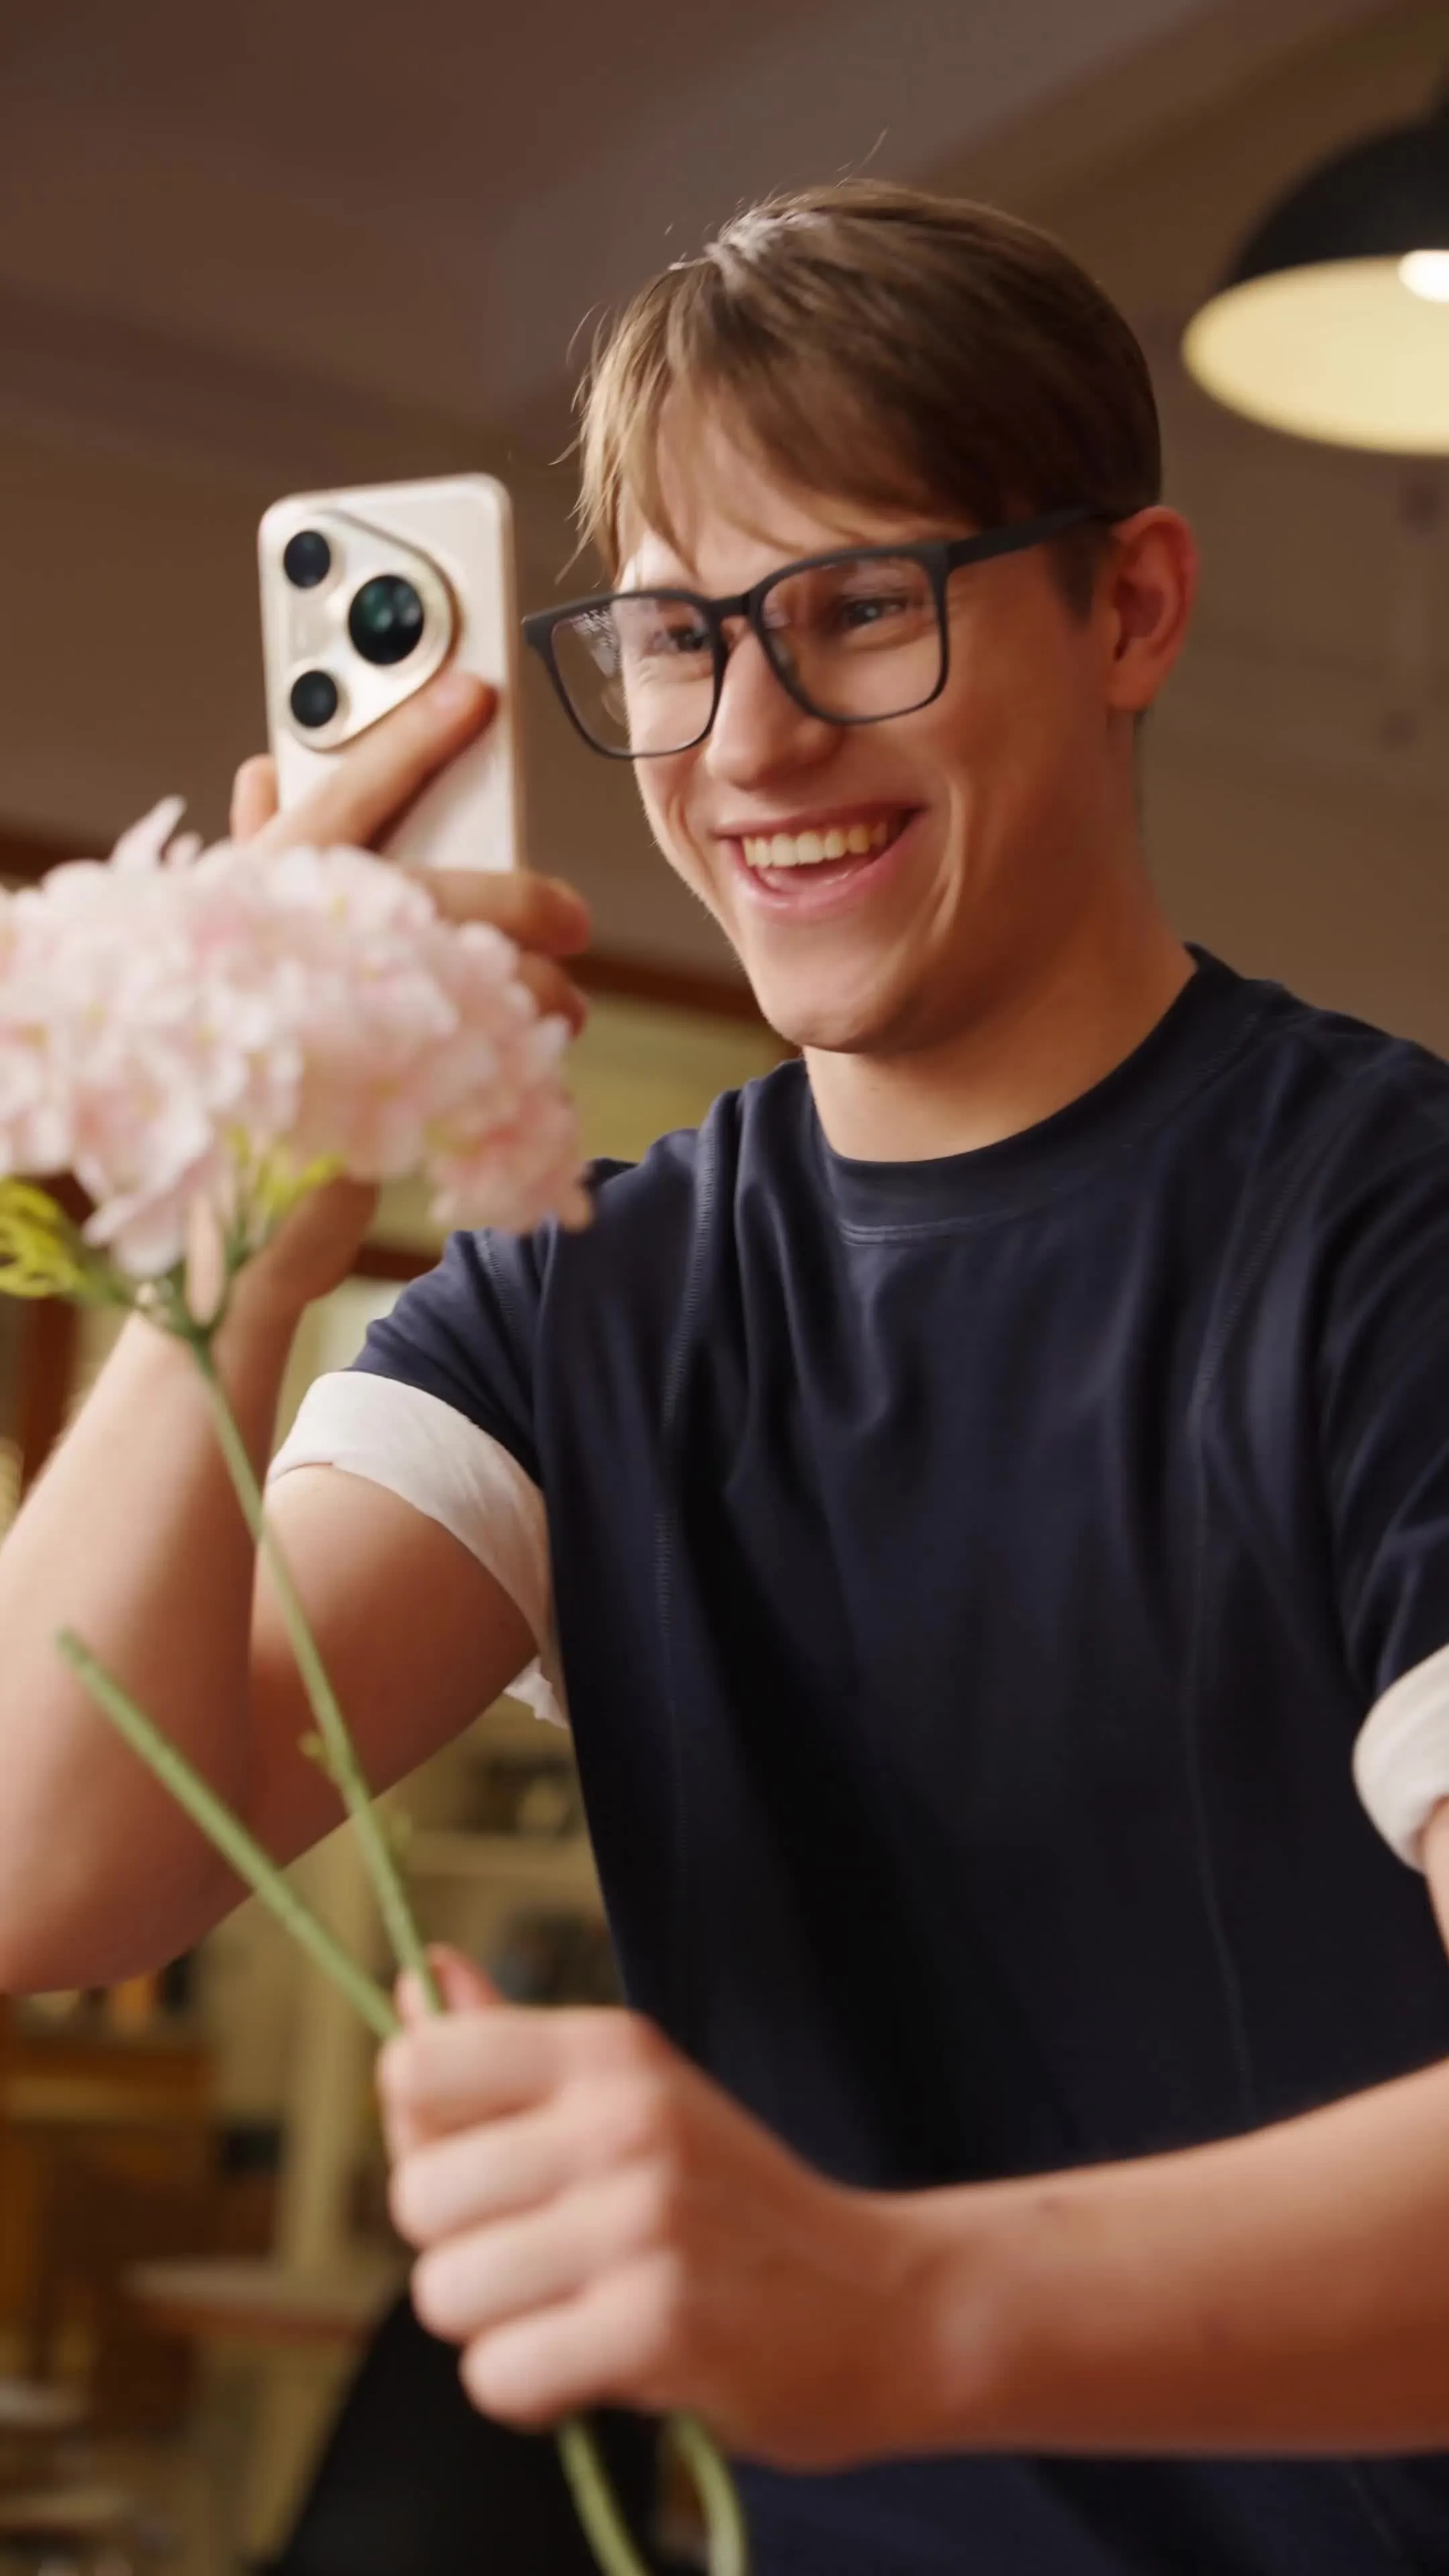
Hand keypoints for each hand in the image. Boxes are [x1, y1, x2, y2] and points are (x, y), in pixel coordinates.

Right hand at [226, 673, 591, 1318]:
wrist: (223, 1215)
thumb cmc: (231, 1061)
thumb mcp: (236, 943)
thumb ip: (263, 857)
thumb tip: (266, 771)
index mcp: (255, 899)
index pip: (344, 796)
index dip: (411, 739)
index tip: (479, 693)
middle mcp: (289, 953)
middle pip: (429, 895)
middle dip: (516, 901)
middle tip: (570, 918)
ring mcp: (332, 1030)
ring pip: (468, 982)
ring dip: (532, 997)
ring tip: (560, 1011)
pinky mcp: (375, 1111)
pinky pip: (480, 1069)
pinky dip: (521, 1068)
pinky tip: (536, 1073)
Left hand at [380, 1950, 936, 2468]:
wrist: (886, 2304)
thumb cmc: (732, 2205)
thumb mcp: (634, 2100)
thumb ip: (509, 2051)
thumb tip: (419, 1976)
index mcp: (609, 2051)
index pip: (418, 2068)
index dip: (426, 2140)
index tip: (489, 2174)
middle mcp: (623, 2119)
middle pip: (417, 2199)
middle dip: (460, 2251)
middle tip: (549, 2261)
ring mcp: (643, 2222)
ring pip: (447, 2295)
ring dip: (496, 2329)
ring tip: (578, 2314)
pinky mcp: (659, 2329)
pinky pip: (500, 2376)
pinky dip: (534, 2395)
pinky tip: (599, 2368)